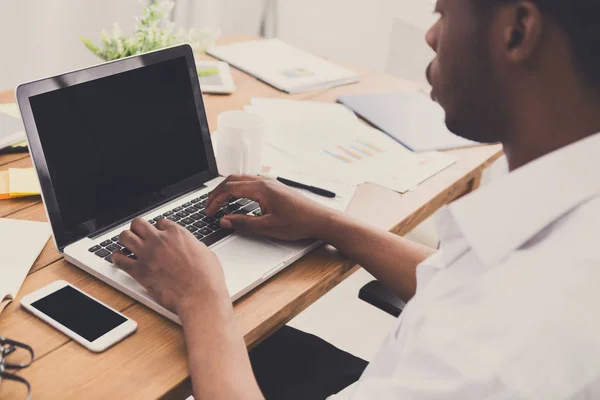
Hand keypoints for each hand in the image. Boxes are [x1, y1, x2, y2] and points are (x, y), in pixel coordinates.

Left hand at [112, 218, 229, 314]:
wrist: (200, 296)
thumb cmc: (207, 278)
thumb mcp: (205, 252)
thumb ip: (192, 246)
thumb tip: (190, 248)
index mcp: (177, 233)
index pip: (161, 222)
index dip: (159, 228)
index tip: (158, 234)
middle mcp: (160, 240)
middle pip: (138, 224)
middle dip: (137, 228)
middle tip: (138, 234)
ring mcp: (147, 254)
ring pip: (125, 236)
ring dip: (125, 239)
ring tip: (126, 244)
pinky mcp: (139, 271)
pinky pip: (119, 259)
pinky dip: (117, 258)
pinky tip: (119, 259)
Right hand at [205, 175, 334, 240]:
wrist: (320, 220)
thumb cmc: (299, 223)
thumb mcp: (268, 227)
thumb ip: (244, 224)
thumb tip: (225, 221)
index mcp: (262, 188)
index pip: (230, 188)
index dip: (215, 200)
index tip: (208, 211)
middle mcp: (265, 182)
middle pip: (233, 180)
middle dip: (217, 192)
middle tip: (208, 206)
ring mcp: (271, 184)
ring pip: (242, 180)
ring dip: (227, 189)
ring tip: (219, 203)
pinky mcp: (275, 188)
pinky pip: (251, 183)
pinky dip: (238, 189)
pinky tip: (238, 200)